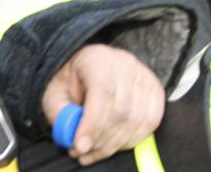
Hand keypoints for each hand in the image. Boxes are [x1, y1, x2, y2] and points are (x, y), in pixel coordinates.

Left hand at [40, 43, 163, 163]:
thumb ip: (59, 112)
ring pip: (136, 119)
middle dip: (100, 139)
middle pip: (120, 110)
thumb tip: (72, 136)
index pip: (102, 92)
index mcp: (98, 59)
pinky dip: (131, 140)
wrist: (90, 66)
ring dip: (114, 144)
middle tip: (81, 152)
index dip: (92, 124)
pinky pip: (150, 122)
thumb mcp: (54, 92)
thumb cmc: (71, 82)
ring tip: (93, 152)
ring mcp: (144, 76)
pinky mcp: (156, 90)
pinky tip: (114, 144)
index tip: (80, 146)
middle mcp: (126, 64)